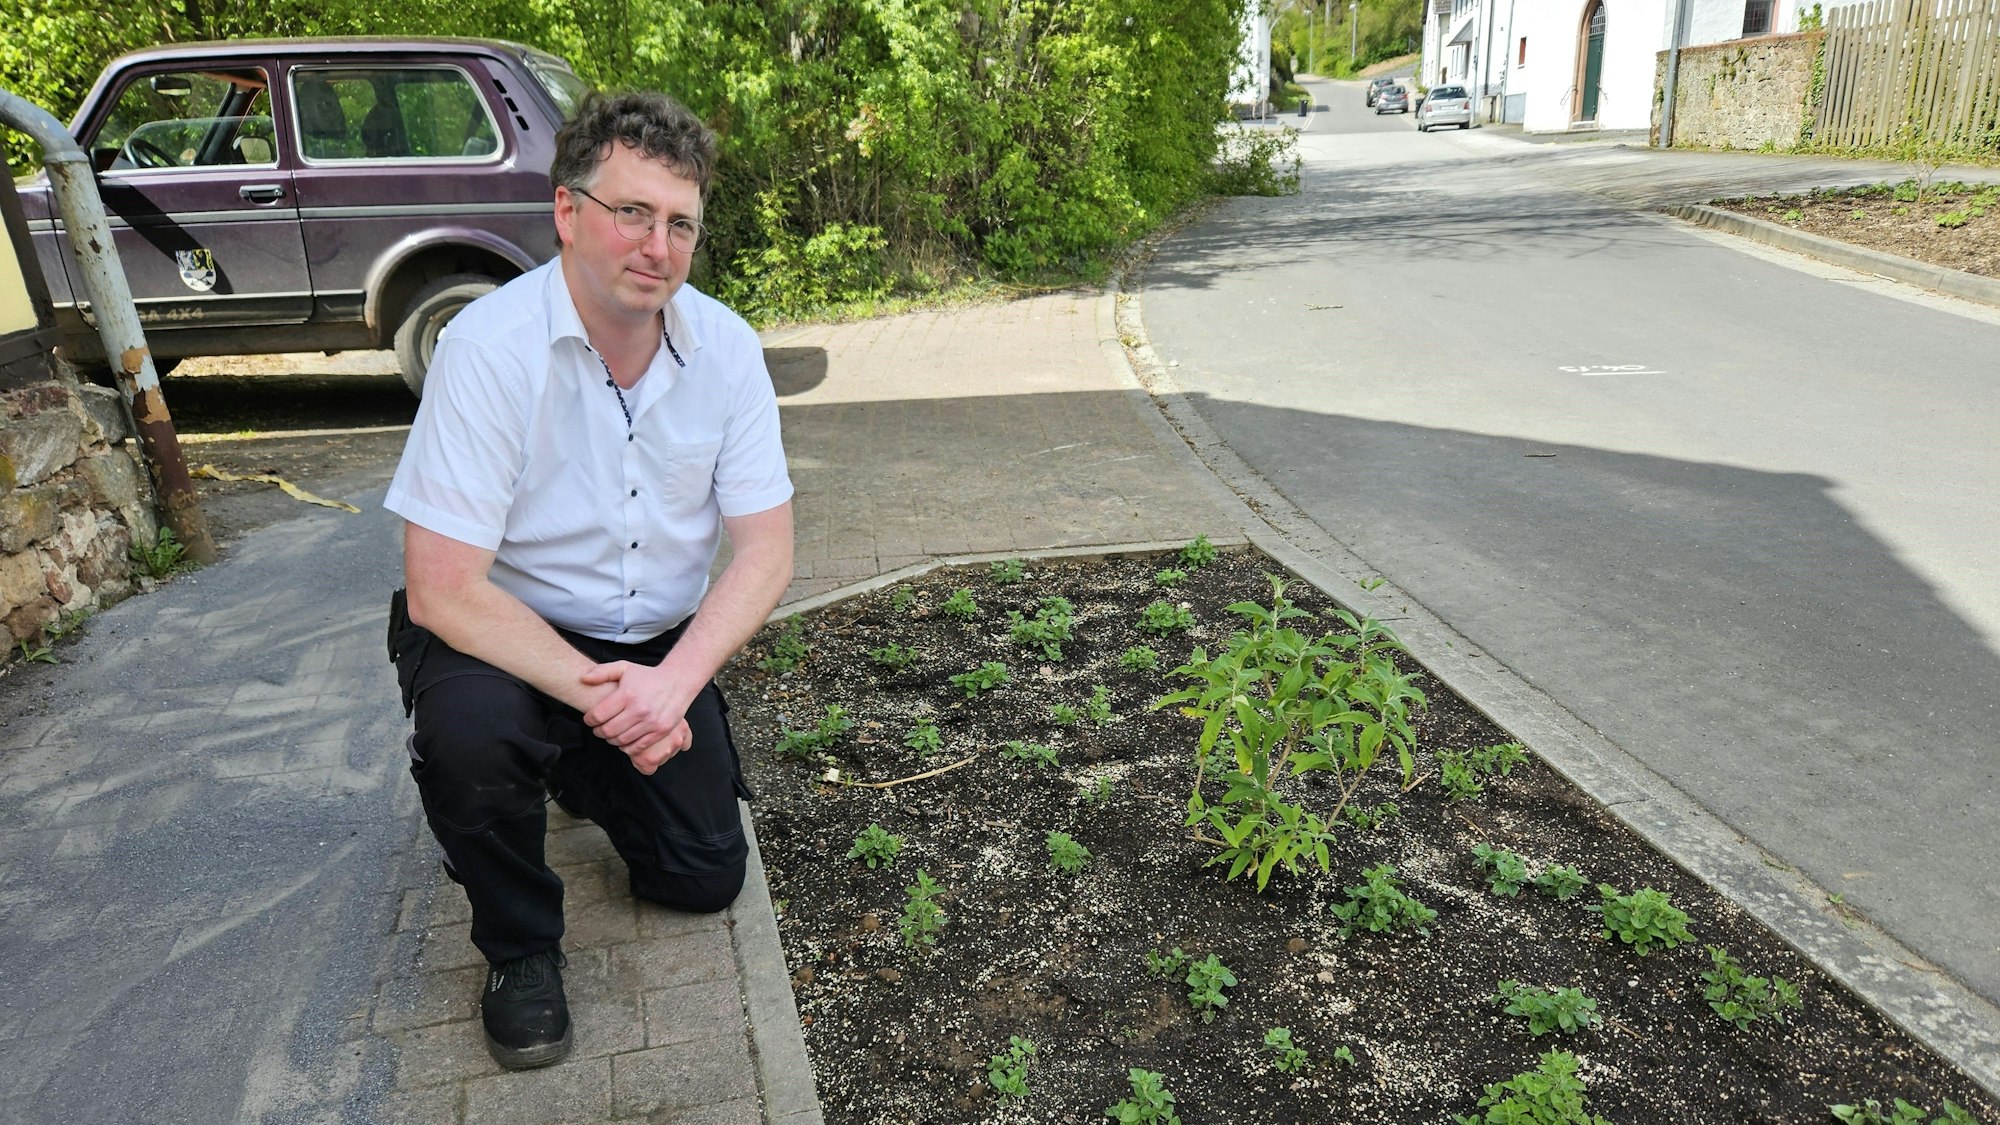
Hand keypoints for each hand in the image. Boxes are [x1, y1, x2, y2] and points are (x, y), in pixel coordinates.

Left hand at [579, 661, 696, 772]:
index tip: (589, 719)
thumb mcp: (624, 668)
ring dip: (611, 739)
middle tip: (598, 728)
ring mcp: (651, 722)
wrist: (678, 682)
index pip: (598, 715)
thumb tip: (583, 679)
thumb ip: (602, 672)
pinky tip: (624, 740)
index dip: (589, 720)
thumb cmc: (648, 676)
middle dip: (598, 731)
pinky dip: (627, 747)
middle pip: (608, 730)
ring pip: (621, 740)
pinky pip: (637, 747)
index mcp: (627, 694)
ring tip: (611, 733)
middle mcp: (639, 709)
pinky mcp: (660, 731)